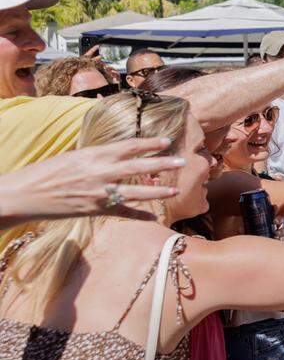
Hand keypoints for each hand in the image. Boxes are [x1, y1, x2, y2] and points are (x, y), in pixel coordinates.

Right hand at [0, 137, 183, 227]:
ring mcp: (98, 192)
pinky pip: (122, 213)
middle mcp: (100, 172)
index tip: (167, 141)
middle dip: (163, 163)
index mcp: (94, 154)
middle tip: (184, 160)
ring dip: (158, 191)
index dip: (150, 144)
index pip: (129, 146)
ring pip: (135, 191)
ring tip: (175, 189)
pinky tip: (154, 218)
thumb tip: (117, 156)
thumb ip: (98, 158)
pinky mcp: (94, 210)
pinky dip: (139, 215)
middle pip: (138, 166)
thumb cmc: (46, 172)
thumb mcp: (74, 157)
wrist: (23, 194)